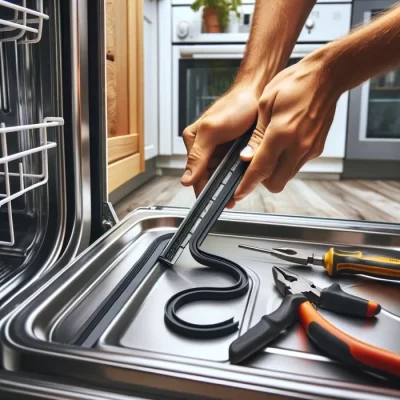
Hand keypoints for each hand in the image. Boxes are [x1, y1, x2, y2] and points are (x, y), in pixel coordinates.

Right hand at [180, 85, 257, 207]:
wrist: (258, 93)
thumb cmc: (235, 105)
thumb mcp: (212, 130)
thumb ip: (198, 156)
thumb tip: (185, 179)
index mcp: (193, 142)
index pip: (195, 174)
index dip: (203, 189)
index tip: (212, 202)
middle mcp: (205, 148)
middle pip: (209, 177)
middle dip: (219, 188)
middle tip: (230, 199)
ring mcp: (221, 151)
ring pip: (223, 176)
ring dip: (230, 183)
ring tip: (237, 191)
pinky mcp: (235, 152)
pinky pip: (235, 170)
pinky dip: (239, 175)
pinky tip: (244, 179)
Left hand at [234, 56, 339, 200]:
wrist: (327, 76)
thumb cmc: (295, 83)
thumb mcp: (266, 103)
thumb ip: (256, 134)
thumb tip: (246, 156)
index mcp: (281, 133)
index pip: (260, 169)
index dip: (246, 185)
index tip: (238, 193)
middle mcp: (298, 146)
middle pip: (275, 182)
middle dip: (261, 181)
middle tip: (253, 168)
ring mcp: (310, 149)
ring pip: (287, 176)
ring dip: (274, 172)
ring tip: (267, 154)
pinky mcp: (317, 149)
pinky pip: (297, 166)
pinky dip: (285, 163)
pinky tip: (282, 146)